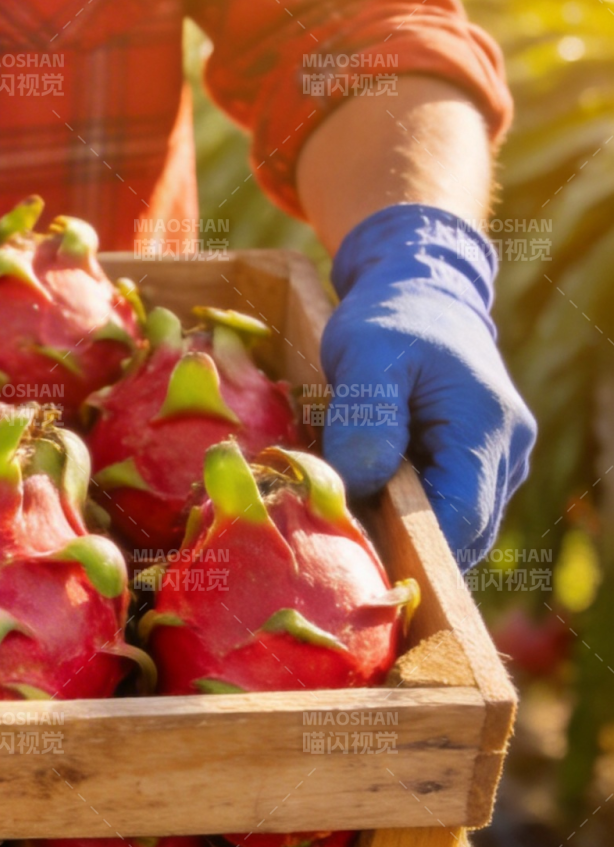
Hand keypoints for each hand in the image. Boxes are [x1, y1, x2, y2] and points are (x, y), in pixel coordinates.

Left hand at [319, 203, 534, 570]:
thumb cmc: (390, 318)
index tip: (352, 556)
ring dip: (403, 528)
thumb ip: (367, 419)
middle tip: (337, 541)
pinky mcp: (478, 464)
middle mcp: (508, 453)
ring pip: (454, 526)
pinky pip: (444, 506)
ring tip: (347, 512)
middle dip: (402, 545)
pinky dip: (407, 511)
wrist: (419, 289)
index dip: (408, 549)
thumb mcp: (366, 355)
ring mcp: (499, 461)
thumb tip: (362, 485)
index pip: (460, 520)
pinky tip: (365, 496)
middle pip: (460, 534)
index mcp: (487, 429)